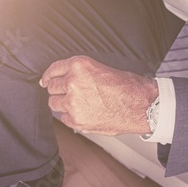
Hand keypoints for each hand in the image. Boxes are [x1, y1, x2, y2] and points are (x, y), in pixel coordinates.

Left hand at [40, 56, 157, 135]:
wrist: (142, 106)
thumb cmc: (127, 87)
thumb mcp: (101, 69)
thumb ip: (79, 73)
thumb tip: (61, 80)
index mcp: (79, 66)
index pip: (53, 70)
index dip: (48, 76)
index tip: (45, 80)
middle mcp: (73, 83)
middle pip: (52, 88)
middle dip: (57, 90)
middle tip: (68, 94)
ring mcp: (73, 103)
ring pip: (54, 104)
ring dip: (62, 104)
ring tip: (77, 104)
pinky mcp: (77, 120)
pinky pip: (64, 118)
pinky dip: (71, 117)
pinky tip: (85, 113)